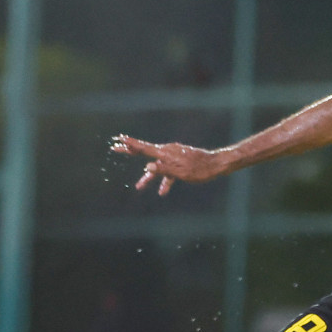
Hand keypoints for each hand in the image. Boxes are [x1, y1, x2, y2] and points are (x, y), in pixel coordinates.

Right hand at [111, 135, 227, 195]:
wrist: (216, 165)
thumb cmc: (199, 169)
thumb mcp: (181, 172)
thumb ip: (163, 170)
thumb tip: (147, 167)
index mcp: (166, 153)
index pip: (144, 148)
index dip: (130, 144)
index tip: (119, 138)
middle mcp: (167, 152)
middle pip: (145, 152)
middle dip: (130, 152)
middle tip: (115, 147)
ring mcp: (173, 156)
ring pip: (157, 166)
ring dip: (149, 177)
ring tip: (138, 187)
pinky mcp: (179, 162)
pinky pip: (168, 171)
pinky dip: (165, 180)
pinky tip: (163, 192)